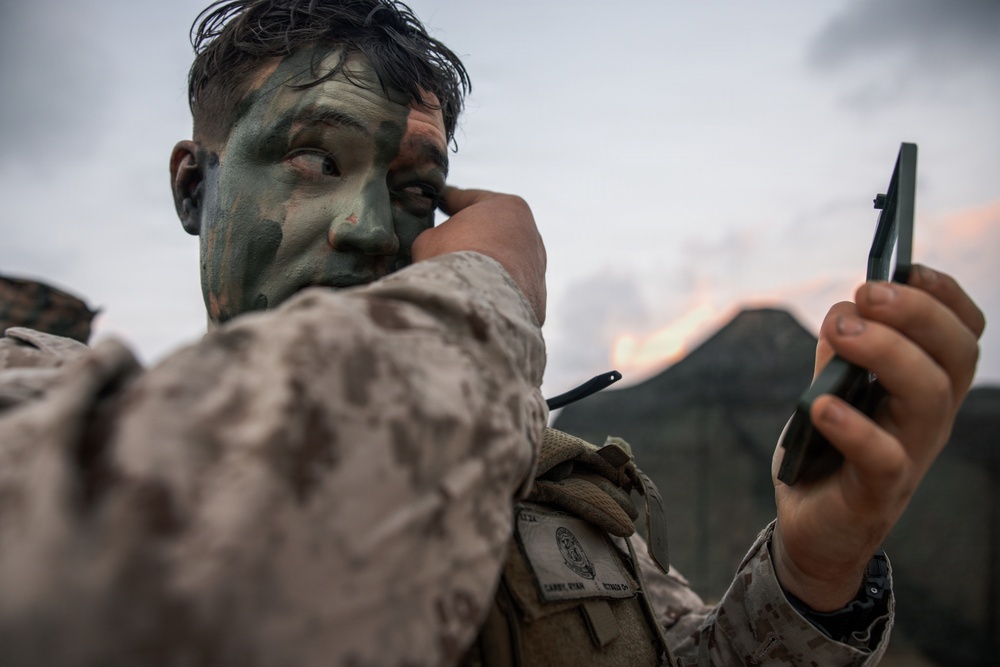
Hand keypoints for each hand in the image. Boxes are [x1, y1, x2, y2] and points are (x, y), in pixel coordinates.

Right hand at [412, 186, 546, 323]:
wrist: (477, 305)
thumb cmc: (453, 260)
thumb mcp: (429, 238)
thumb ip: (436, 237)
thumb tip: (439, 250)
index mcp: (508, 208)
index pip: (474, 199)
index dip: (453, 201)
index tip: (444, 200)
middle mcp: (530, 236)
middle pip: (495, 233)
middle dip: (473, 239)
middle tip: (448, 244)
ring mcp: (536, 271)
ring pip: (505, 267)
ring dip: (484, 271)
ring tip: (458, 281)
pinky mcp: (535, 303)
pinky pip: (507, 296)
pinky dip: (492, 297)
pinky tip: (473, 303)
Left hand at [771, 265, 984, 609]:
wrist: (813, 529)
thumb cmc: (828, 452)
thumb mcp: (832, 390)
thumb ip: (839, 354)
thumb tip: (844, 311)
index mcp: (925, 388)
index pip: (962, 335)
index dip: (945, 296)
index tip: (908, 268)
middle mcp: (929, 419)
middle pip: (954, 356)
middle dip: (916, 312)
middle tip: (865, 292)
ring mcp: (910, 456)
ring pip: (928, 396)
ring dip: (886, 352)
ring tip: (840, 333)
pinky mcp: (877, 491)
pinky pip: (882, 456)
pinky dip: (853, 426)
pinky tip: (822, 405)